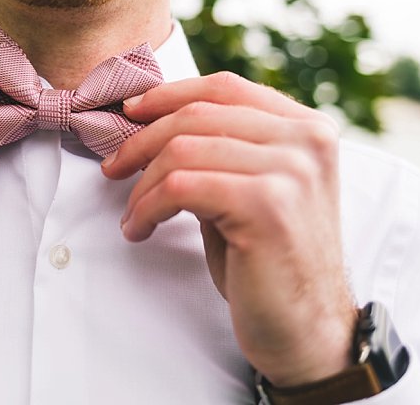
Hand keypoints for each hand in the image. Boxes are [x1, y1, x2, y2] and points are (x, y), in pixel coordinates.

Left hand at [102, 71, 356, 385]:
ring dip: (142, 184)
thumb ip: (219, 148)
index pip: (225, 87)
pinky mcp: (267, 204)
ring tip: (132, 214)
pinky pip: (180, 186)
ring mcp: (291, 170)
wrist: (306, 330)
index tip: (130, 113)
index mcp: (306, 127)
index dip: (168, 95)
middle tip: (113, 168)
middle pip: (197, 115)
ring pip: (182, 149)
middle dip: (141, 141)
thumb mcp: (248, 187)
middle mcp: (306, 139)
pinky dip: (147, 207)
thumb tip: (150, 120)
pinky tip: (140, 228)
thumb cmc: (267, 260)